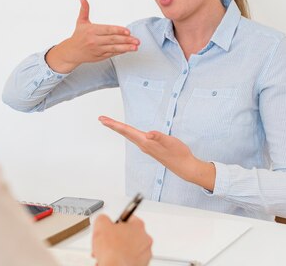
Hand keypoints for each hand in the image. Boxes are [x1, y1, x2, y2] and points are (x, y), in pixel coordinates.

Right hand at [45, 0, 139, 72]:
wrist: (71, 52)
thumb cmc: (78, 36)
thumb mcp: (81, 22)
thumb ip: (84, 10)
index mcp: (91, 31)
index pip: (107, 30)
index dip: (118, 30)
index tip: (128, 31)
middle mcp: (94, 40)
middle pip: (113, 40)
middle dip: (126, 40)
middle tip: (136, 40)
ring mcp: (97, 49)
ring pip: (113, 48)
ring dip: (126, 48)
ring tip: (135, 47)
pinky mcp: (99, 57)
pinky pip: (111, 54)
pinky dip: (120, 52)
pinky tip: (127, 50)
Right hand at [91, 214, 151, 265]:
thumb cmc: (112, 250)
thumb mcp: (101, 224)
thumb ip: (103, 218)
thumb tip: (103, 220)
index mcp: (138, 226)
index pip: (129, 217)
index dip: (117, 221)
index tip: (113, 224)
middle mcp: (145, 239)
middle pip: (129, 233)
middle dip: (117, 237)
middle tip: (108, 240)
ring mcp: (144, 253)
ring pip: (130, 247)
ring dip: (119, 248)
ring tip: (107, 252)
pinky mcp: (141, 264)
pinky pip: (130, 258)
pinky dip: (121, 258)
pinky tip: (112, 259)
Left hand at [98, 116, 215, 190]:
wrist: (184, 166)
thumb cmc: (178, 154)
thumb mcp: (170, 142)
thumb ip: (159, 137)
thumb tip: (149, 134)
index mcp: (145, 142)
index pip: (126, 130)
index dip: (114, 124)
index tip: (103, 119)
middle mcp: (143, 145)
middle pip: (124, 132)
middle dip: (112, 125)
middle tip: (101, 118)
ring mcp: (146, 147)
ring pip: (128, 135)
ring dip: (119, 128)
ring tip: (110, 123)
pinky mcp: (150, 148)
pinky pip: (134, 138)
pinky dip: (128, 132)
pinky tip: (128, 131)